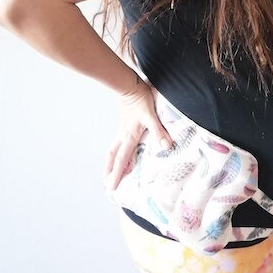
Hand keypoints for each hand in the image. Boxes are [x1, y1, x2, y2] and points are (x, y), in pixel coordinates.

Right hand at [103, 76, 172, 190]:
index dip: (117, 174)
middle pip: (114, 156)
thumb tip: (166, 146)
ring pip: (113, 148)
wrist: (129, 85)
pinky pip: (117, 140)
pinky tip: (119, 148)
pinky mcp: (123, 122)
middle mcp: (123, 134)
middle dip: (110, 170)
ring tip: (107, 169)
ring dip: (110, 160)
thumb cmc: (140, 99)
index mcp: (129, 136)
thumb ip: (158, 131)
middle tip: (106, 183)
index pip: (122, 159)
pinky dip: (115, 149)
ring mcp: (122, 128)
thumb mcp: (151, 115)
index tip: (111, 187)